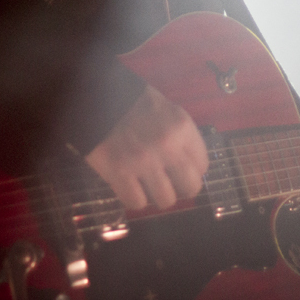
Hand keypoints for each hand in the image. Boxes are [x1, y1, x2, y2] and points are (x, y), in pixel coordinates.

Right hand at [85, 85, 209, 209]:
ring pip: (166, 200)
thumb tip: (188, 163)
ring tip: (147, 185)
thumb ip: (180, 136)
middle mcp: (168, 147)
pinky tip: (129, 186)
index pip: (202, 165)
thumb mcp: (167, 110)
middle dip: (180, 188)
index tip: (181, 169)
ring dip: (156, 195)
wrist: (97, 96)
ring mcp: (144, 162)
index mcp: (182, 127)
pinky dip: (133, 197)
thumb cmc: (133, 102)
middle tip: (168, 182)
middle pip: (191, 187)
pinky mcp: (119, 173)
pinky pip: (137, 203)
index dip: (192, 169)